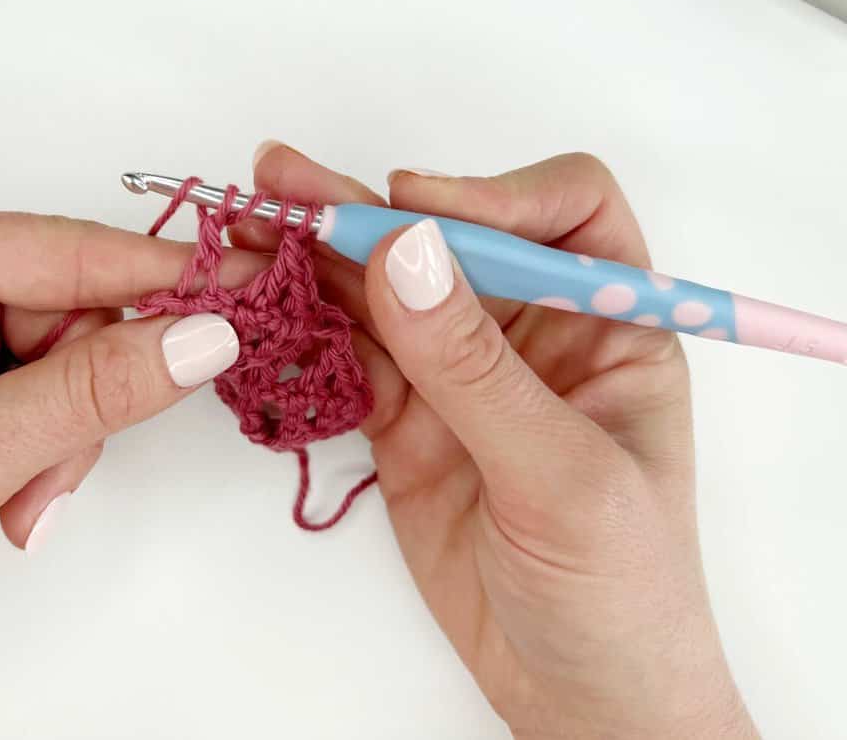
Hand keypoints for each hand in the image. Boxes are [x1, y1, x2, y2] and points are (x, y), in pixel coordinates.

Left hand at [0, 203, 255, 738]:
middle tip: (46, 479)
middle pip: (72, 311)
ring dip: (57, 437)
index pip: (72, 250)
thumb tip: (207, 336)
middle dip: (80, 405)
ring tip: (12, 499)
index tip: (258, 290)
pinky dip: (36, 444)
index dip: (171, 277)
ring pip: (61, 357)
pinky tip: (3, 492)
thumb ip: (93, 393)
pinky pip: (31, 383)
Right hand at [241, 145, 758, 739]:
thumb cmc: (620, 592)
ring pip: (385, 291)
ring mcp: (462, 375)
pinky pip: (350, 355)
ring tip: (251, 223)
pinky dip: (305, 328)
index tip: (414, 209)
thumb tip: (408, 252)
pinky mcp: (407, 419)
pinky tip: (265, 300)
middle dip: (368, 210)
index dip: (491, 194)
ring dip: (319, 258)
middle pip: (449, 238)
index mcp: (609, 324)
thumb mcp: (562, 477)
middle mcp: (534, 333)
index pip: (564, 213)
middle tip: (283, 181)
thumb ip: (476, 368)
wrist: (575, 694)